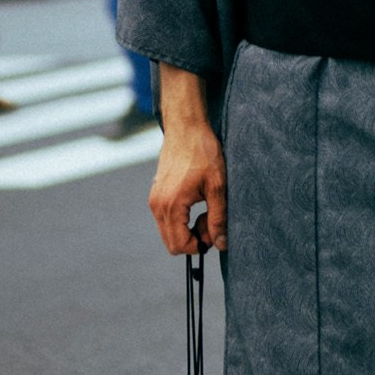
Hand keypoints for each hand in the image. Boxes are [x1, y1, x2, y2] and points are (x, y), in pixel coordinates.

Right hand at [149, 68, 224, 251]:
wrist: (186, 128)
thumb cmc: (203, 153)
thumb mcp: (218, 187)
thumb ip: (218, 218)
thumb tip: (220, 243)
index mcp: (171, 206)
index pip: (180, 245)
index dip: (199, 246)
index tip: (214, 232)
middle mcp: (157, 205)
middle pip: (172, 243)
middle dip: (193, 239)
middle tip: (210, 221)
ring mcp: (154, 199)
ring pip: (168, 231)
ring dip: (187, 229)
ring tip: (205, 210)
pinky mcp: (156, 193)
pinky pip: (166, 218)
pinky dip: (180, 218)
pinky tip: (196, 201)